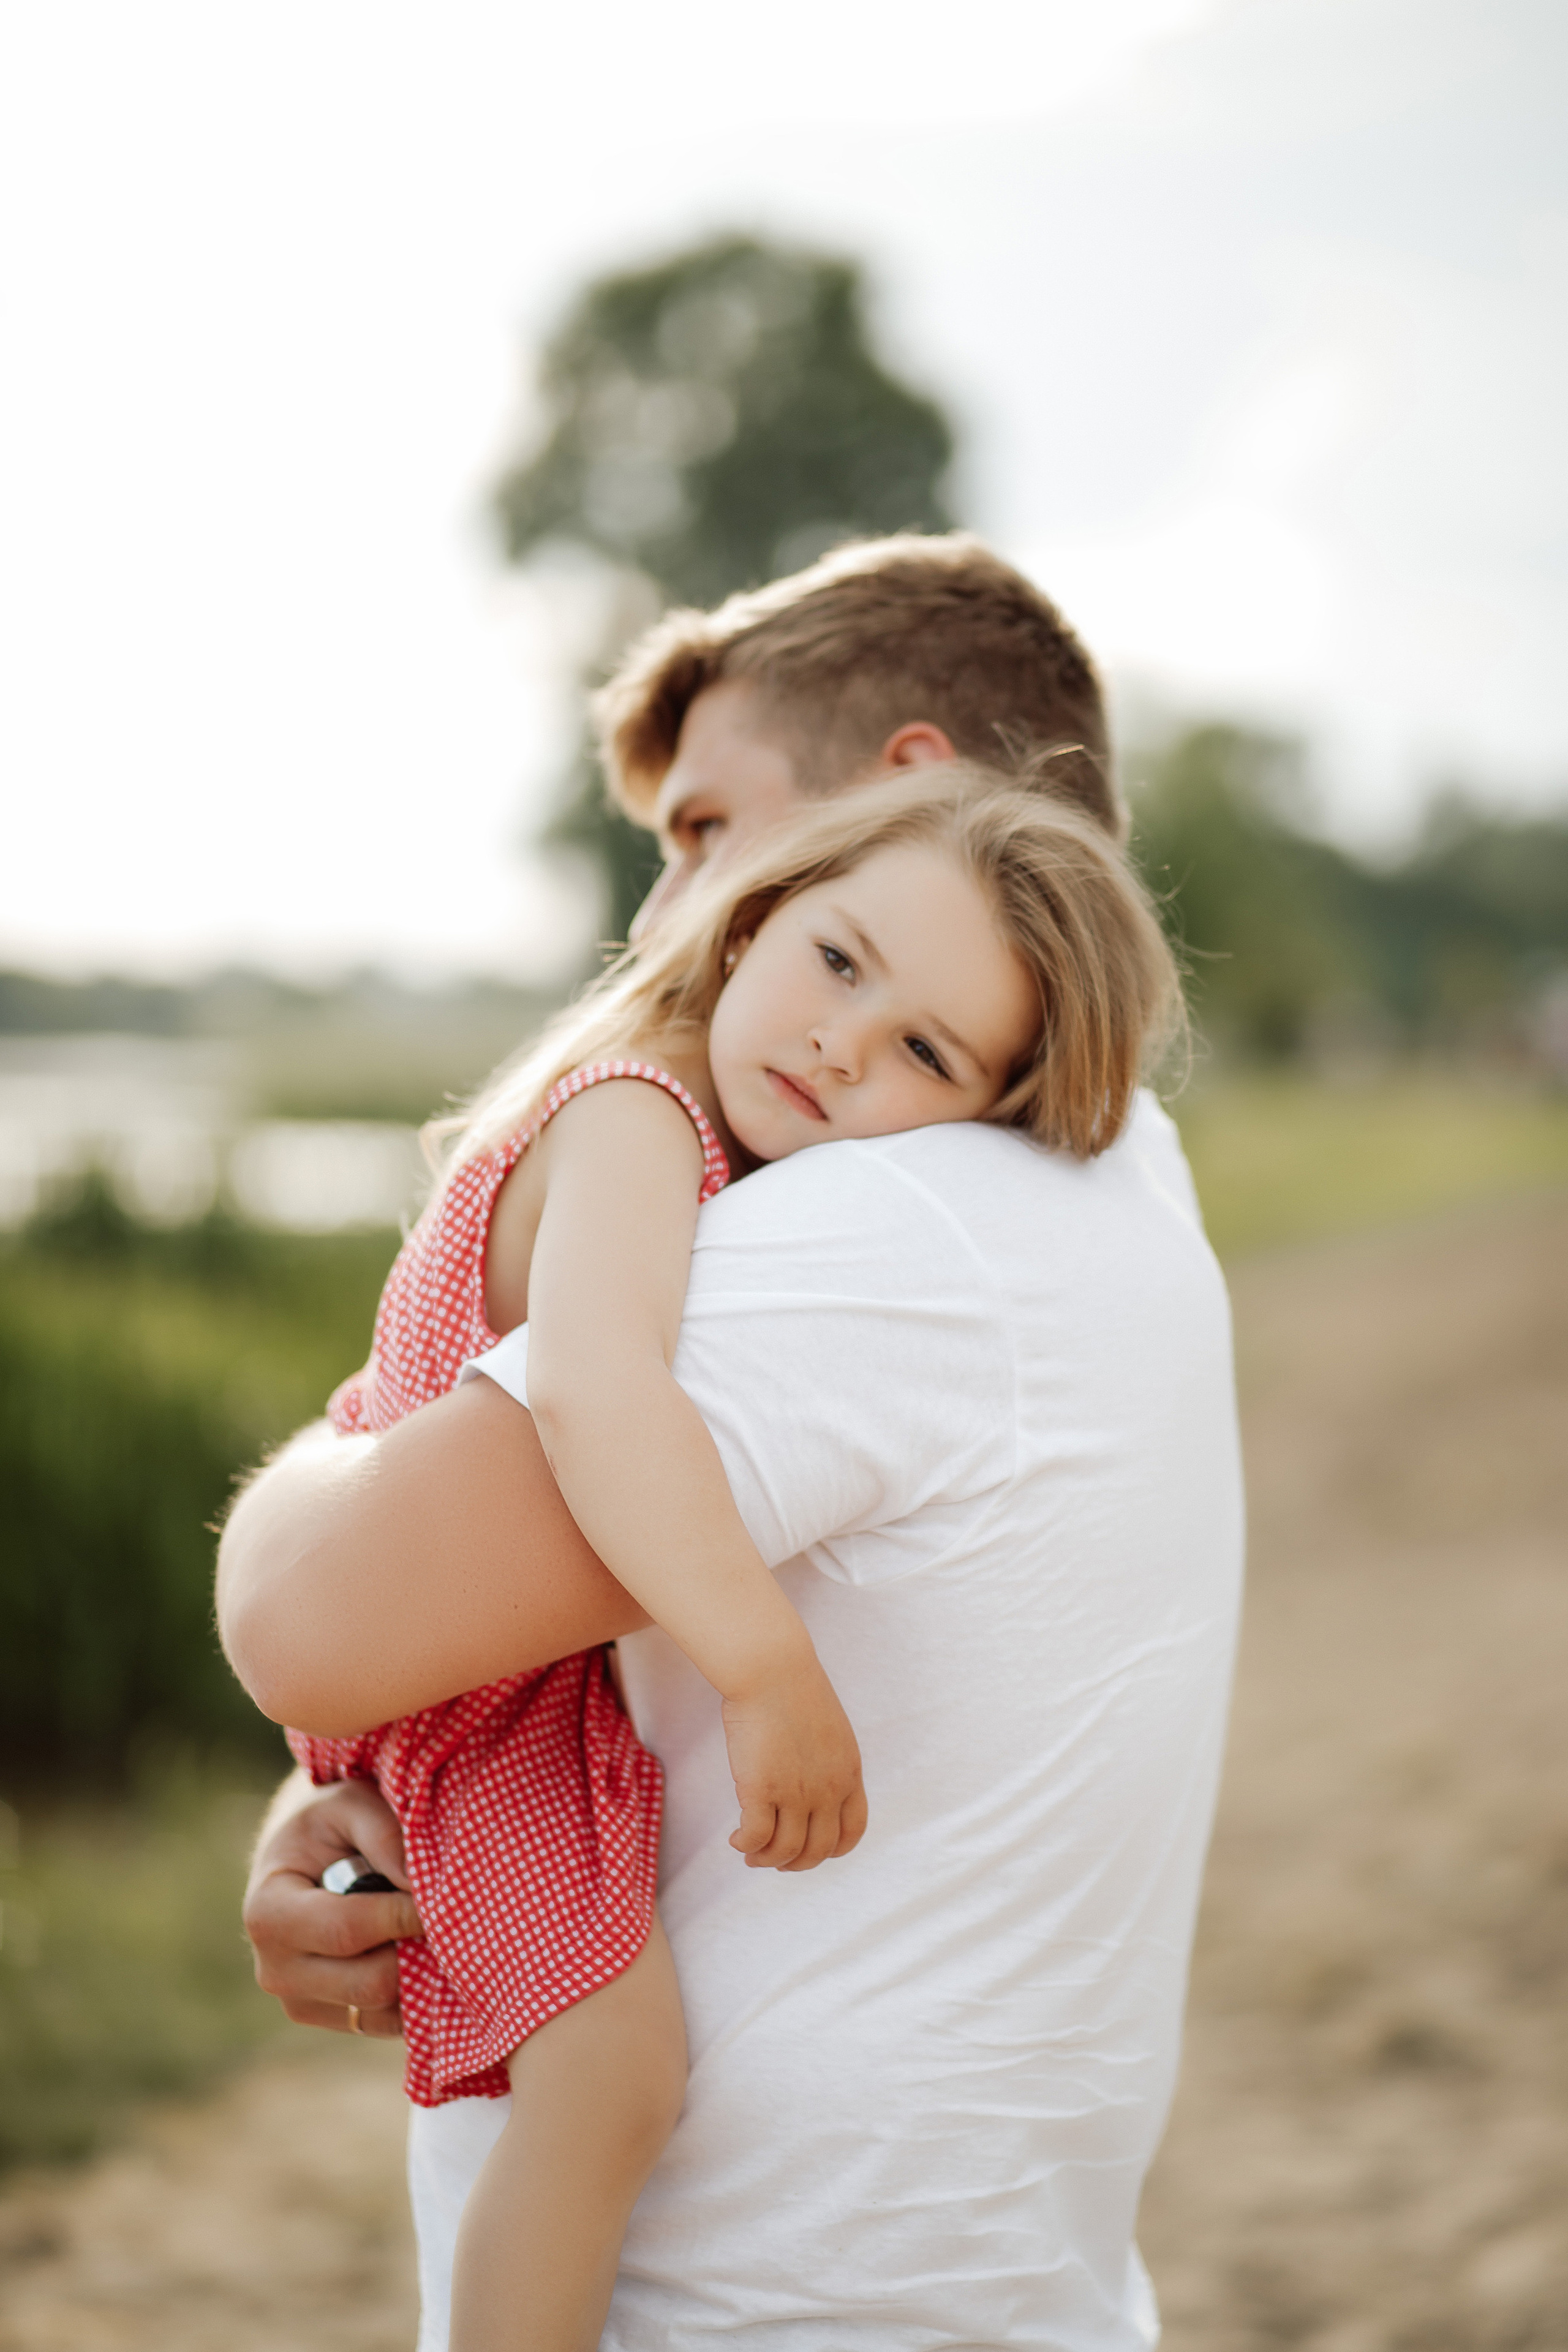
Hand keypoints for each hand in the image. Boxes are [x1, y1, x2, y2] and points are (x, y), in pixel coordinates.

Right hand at [242, 1775, 421, 2036]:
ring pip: (384, 2008)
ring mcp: (301, 2004)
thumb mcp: (349, 1806)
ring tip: (433, 1928)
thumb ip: (384, 1835)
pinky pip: (389, 2022)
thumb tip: (419, 1887)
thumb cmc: (329, 1824)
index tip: (443, 1893)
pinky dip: (417, 1992)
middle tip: (449, 1914)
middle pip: (369, 1983)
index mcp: (269, 1915)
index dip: (403, 1915)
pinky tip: (426, 1951)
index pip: (348, 1930)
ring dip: (420, 1972)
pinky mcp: (333, 2020)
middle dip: (417, 1949)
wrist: (304, 1858)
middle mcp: (276, 1971)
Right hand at [721, 1647, 867, 1871]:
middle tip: (774, 1859)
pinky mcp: (762, 1790)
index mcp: (849, 1773)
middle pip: (818, 1850)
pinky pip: (756, 1838)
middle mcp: (828, 1789)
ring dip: (767, 1859)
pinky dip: (746, 1846)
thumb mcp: (829, 1730)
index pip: (852, 1832)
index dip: (831, 1850)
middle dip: (796, 1863)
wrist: (771, 1669)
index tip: (810, 1850)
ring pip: (786, 1851)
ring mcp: (796, 1792)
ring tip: (751, 1853)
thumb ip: (827, 1762)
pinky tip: (737, 1839)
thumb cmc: (792, 1689)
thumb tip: (811, 1787)